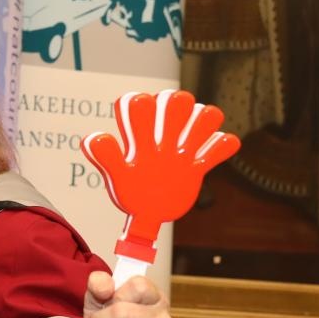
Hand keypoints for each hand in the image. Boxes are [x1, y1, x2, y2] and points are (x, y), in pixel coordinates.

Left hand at [82, 90, 238, 262]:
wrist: (150, 217)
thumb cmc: (130, 194)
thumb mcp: (116, 177)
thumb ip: (105, 158)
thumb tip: (96, 137)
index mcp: (137, 138)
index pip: (137, 103)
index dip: (138, 102)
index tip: (139, 120)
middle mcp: (161, 137)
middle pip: (174, 100)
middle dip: (175, 105)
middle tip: (169, 131)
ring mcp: (182, 150)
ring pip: (202, 115)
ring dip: (202, 122)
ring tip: (189, 146)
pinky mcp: (198, 165)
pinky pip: (219, 146)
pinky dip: (221, 146)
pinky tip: (206, 159)